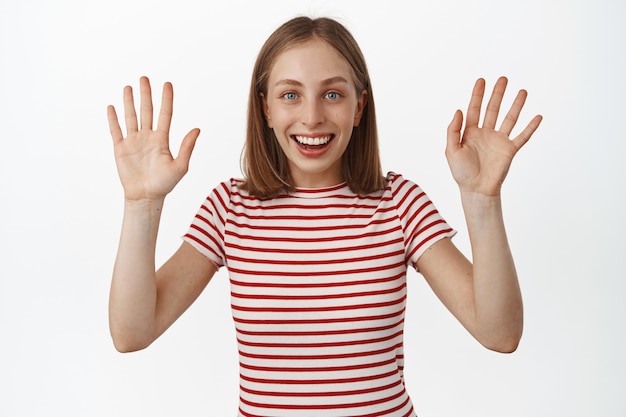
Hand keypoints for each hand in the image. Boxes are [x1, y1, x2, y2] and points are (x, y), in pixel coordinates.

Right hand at [107, 76, 199, 201]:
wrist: (146, 197)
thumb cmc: (165, 184)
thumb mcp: (180, 166)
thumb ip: (187, 147)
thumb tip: (197, 129)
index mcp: (162, 140)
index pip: (165, 114)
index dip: (166, 99)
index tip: (167, 84)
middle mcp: (148, 137)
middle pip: (147, 111)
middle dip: (146, 94)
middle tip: (144, 78)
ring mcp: (133, 142)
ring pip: (131, 117)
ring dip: (129, 102)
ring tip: (129, 87)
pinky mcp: (120, 149)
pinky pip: (116, 131)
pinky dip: (113, 119)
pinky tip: (112, 107)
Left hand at [445, 77, 541, 195]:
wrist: (476, 190)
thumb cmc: (461, 172)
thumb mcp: (451, 150)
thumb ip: (453, 130)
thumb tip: (458, 111)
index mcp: (470, 133)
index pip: (474, 109)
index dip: (477, 95)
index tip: (481, 80)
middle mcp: (485, 134)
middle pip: (492, 109)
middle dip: (497, 94)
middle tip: (503, 79)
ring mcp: (499, 141)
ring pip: (509, 119)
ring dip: (516, 105)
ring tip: (522, 91)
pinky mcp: (509, 150)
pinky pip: (522, 136)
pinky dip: (530, 127)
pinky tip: (537, 116)